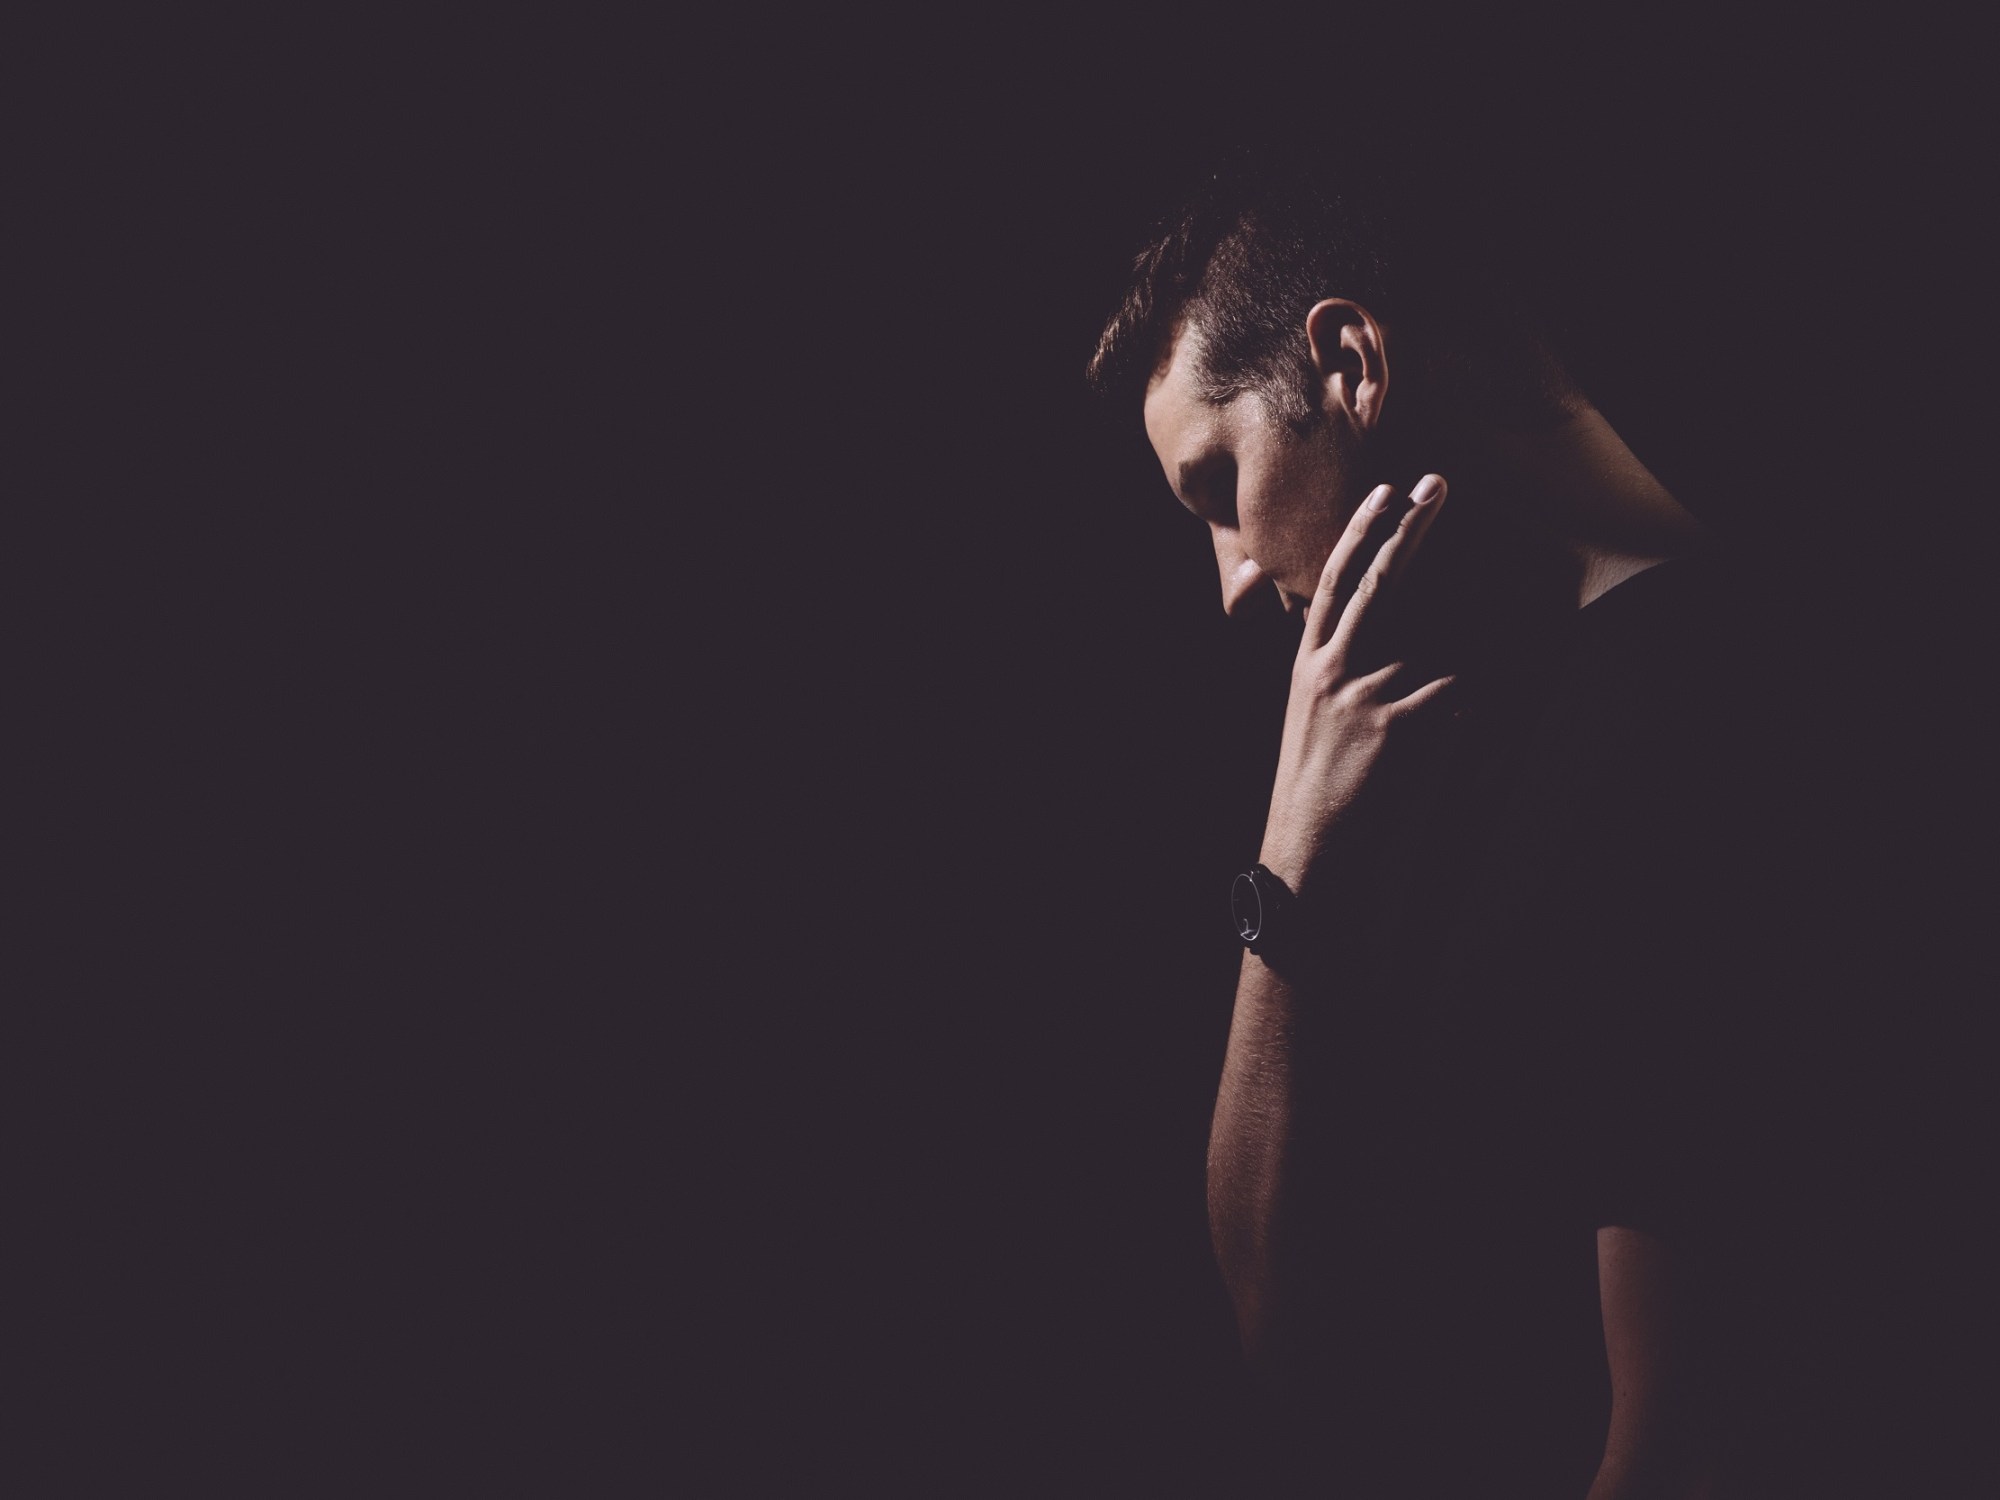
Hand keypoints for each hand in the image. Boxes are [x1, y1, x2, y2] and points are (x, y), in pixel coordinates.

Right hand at [1257, 474, 1458, 899]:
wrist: (1311, 848)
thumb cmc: (1316, 787)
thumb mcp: (1310, 715)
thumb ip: (1337, 667)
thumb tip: (1378, 631)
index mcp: (1308, 664)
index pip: (1333, 581)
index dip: (1361, 534)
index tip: (1385, 492)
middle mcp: (1332, 668)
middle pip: (1379, 581)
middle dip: (1411, 529)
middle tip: (1436, 486)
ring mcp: (1365, 691)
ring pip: (1434, 650)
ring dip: (1447, 680)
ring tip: (1418, 732)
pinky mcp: (1399, 720)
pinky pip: (1455, 693)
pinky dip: (1462, 712)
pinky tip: (1440, 746)